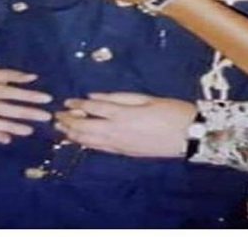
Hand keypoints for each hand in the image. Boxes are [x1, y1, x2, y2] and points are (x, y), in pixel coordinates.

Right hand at [0, 69, 52, 144]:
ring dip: (13, 126)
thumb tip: (33, 77)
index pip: (10, 89)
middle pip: (6, 106)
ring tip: (30, 130)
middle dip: (27, 112)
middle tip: (46, 117)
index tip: (47, 99)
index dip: (28, 94)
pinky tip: (7, 140)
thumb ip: (8, 75)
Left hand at [54, 92, 196, 157]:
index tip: (66, 101)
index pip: (93, 108)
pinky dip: (87, 143)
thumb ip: (119, 97)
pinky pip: (100, 148)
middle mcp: (118, 131)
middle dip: (69, 121)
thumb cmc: (172, 111)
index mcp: (124, 114)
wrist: (190, 135)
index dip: (77, 104)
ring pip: (89, 141)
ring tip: (63, 128)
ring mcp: (120, 144)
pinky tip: (81, 139)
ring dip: (74, 134)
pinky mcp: (125, 153)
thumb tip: (95, 96)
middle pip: (85, 127)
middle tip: (57, 116)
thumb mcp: (147, 98)